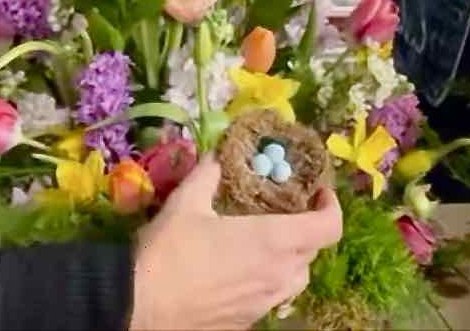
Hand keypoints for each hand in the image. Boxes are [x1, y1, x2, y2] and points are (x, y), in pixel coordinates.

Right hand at [129, 155, 342, 329]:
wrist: (137, 306)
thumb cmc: (168, 251)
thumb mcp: (186, 202)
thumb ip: (208, 174)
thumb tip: (217, 155)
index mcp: (274, 241)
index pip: (329, 227)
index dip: (331, 206)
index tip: (318, 192)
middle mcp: (278, 275)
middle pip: (313, 252)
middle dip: (307, 229)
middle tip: (287, 211)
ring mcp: (264, 304)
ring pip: (295, 280)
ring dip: (290, 258)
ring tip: (266, 242)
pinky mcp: (246, 323)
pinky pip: (271, 299)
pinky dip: (267, 281)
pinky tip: (238, 271)